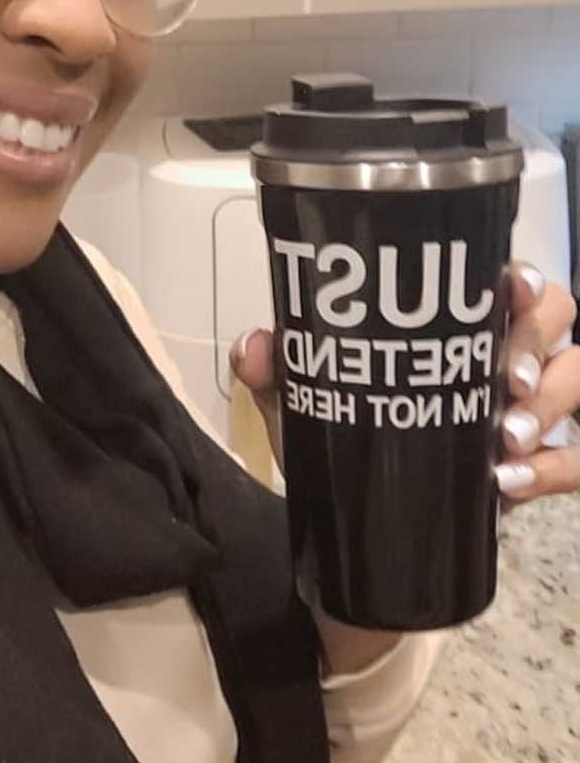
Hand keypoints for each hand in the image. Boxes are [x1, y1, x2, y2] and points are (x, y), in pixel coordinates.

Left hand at [228, 262, 579, 498]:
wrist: (358, 520)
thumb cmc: (346, 432)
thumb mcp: (304, 401)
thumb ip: (275, 371)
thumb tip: (252, 347)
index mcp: (457, 322)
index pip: (511, 281)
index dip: (524, 280)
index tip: (512, 290)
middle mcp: (503, 355)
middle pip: (557, 322)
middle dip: (535, 346)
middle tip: (503, 383)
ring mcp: (528, 411)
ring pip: (575, 382)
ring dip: (549, 406)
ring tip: (503, 438)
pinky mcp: (538, 468)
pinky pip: (573, 463)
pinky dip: (551, 471)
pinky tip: (508, 483)